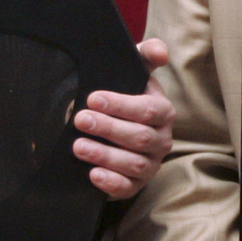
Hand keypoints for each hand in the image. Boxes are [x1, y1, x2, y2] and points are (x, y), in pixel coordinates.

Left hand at [73, 38, 175, 199]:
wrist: (114, 129)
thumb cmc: (125, 95)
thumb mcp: (135, 72)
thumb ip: (147, 54)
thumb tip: (160, 52)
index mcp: (163, 111)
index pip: (148, 110)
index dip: (121, 105)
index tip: (92, 98)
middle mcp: (161, 139)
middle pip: (139, 137)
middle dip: (108, 128)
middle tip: (80, 119)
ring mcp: (150, 164)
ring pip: (134, 163)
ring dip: (105, 155)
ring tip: (78, 146)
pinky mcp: (136, 184)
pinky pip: (128, 188)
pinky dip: (111, 182)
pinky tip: (92, 174)